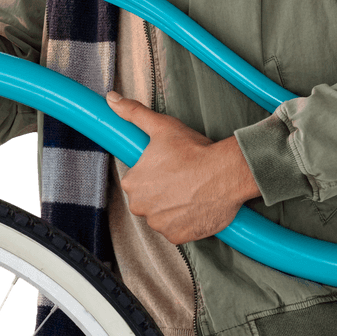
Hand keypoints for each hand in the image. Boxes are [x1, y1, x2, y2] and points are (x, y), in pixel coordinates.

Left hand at [106, 92, 258, 243]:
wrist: (225, 172)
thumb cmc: (193, 150)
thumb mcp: (160, 126)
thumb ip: (133, 113)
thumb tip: (111, 99)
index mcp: (132, 183)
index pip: (137, 181)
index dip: (154, 173)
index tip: (170, 167)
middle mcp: (140, 207)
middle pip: (148, 200)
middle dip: (162, 192)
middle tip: (182, 178)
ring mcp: (159, 224)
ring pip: (162, 216)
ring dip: (173, 207)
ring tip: (191, 191)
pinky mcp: (178, 237)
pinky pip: (177, 231)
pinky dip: (185, 222)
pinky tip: (196, 206)